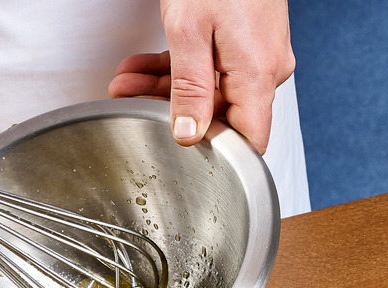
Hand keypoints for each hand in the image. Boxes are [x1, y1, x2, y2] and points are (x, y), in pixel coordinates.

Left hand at [108, 0, 295, 153]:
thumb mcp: (190, 33)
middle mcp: (263, 70)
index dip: (214, 154)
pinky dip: (172, 69)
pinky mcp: (241, 45)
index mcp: (258, 74)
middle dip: (166, 110)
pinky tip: (139, 68)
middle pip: (216, 113)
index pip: (248, 140)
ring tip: (124, 83)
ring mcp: (253, 57)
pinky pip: (206, 67)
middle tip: (128, 102)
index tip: (177, 153)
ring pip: (204, 89)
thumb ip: (189, 88)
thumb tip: (188, 133)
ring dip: (160, 87)